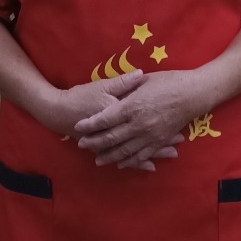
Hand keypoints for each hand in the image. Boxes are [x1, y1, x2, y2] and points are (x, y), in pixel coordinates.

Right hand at [45, 71, 178, 171]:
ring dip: (155, 152)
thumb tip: (141, 74)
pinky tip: (151, 166)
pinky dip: (139, 162)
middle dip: (163, 139)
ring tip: (173, 154)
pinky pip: (125, 157)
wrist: (60, 112)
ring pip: (138, 149)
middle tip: (180, 140)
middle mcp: (119, 129)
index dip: (161, 117)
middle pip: (145, 135)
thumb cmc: (82, 96)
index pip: (144, 114)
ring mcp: (114, 142)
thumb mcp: (102, 85)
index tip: (177, 117)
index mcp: (119, 110)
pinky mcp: (108, 149)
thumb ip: (123, 82)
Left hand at [71, 70, 201, 168]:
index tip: (78, 127)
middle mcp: (139, 123)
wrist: (193, 93)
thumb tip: (111, 93)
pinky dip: (129, 161)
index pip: (105, 118)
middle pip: (112, 137)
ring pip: (125, 150)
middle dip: (95, 142)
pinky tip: (121, 164)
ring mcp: (150, 135)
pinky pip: (141, 155)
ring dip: (109, 156)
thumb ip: (126, 88)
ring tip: (98, 160)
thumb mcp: (144, 80)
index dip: (90, 124)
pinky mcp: (159, 142)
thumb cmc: (168, 81)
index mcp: (132, 106)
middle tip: (82, 145)